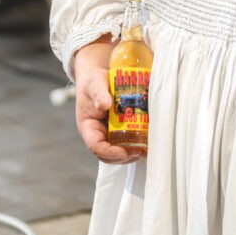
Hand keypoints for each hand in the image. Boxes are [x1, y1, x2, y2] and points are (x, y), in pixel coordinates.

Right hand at [72, 38, 144, 164]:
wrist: (100, 78)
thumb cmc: (93, 81)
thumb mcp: (94, 84)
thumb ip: (99, 93)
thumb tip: (104, 104)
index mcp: (88, 127)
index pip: (95, 146)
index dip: (109, 152)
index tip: (122, 152)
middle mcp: (98, 134)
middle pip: (108, 155)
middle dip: (123, 157)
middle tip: (138, 152)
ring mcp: (109, 133)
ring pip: (118, 152)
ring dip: (131, 154)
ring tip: (144, 150)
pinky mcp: (120, 130)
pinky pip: (127, 142)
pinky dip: (136, 144)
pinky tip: (147, 142)